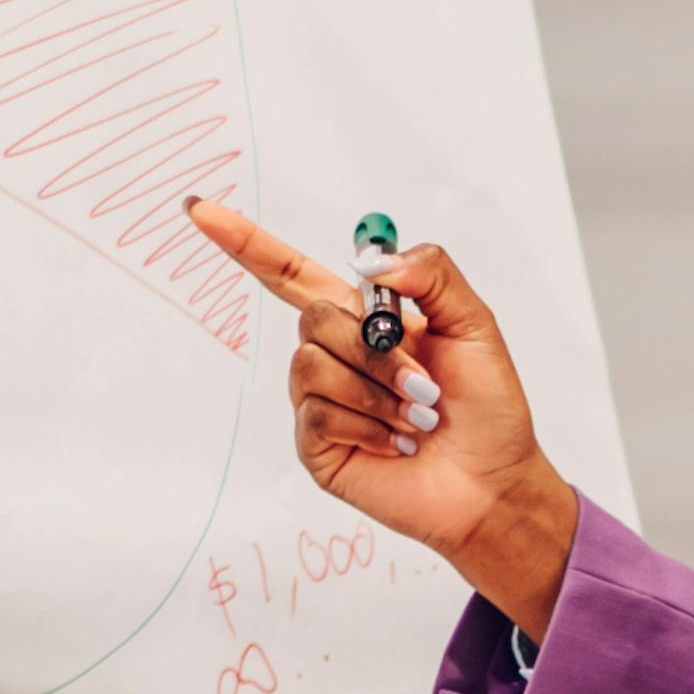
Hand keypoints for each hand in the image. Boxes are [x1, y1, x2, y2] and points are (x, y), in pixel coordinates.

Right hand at [182, 199, 583, 644]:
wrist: (491, 482)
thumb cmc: (486, 408)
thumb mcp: (473, 323)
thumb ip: (431, 273)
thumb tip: (370, 262)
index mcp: (363, 319)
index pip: (290, 273)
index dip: (246, 242)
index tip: (201, 212)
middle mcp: (332, 356)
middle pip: (312, 319)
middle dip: (376, 351)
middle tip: (427, 387)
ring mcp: (318, 402)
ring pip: (312, 366)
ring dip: (376, 392)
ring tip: (416, 418)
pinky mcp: (315, 445)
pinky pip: (318, 414)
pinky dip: (368, 425)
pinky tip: (397, 443)